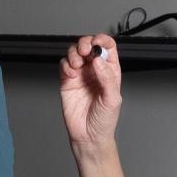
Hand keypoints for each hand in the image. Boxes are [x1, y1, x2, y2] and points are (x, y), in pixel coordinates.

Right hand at [60, 34, 121, 154]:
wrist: (89, 136)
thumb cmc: (104, 120)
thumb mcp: (112, 99)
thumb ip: (107, 78)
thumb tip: (98, 60)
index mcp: (110, 71)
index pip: (107, 47)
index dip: (102, 40)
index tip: (97, 43)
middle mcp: (95, 70)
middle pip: (89, 45)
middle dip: (85, 43)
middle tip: (84, 51)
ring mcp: (80, 75)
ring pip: (74, 52)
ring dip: (74, 53)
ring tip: (77, 66)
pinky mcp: (67, 82)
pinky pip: (64, 65)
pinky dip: (66, 65)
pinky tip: (71, 75)